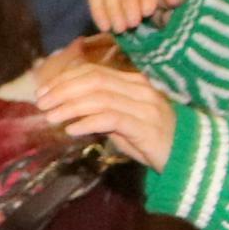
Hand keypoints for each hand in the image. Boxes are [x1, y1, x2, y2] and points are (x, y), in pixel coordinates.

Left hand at [38, 62, 176, 169]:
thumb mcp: (122, 122)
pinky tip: (73, 130)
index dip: (65, 79)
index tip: (43, 91)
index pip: (94, 72)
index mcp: (134, 82)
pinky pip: (111, 118)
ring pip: (99, 97)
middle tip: (41, 102)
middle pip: (94, 80)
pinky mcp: (146, 126)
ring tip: (51, 117)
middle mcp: (140, 89)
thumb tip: (67, 107)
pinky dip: (88, 122)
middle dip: (62, 89)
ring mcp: (145, 106)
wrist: (188, 158)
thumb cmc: (151, 140)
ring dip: (70, 106)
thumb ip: (100, 110)